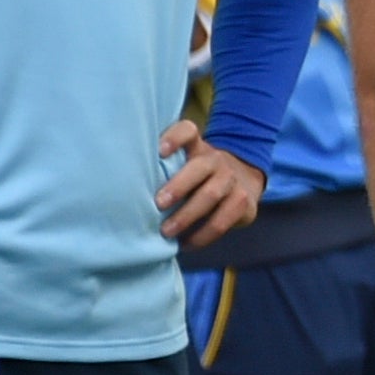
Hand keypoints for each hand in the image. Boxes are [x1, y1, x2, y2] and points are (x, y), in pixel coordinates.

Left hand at [157, 122, 263, 245]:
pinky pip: (221, 221)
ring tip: (166, 232)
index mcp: (197, 147)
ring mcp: (232, 180)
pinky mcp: (243, 203)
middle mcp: (216, 159)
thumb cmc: (200, 176)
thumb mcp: (187, 164)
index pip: (188, 131)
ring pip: (210, 195)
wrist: (245, 180)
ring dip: (186, 216)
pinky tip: (186, 243)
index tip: (159, 151)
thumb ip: (167, 169)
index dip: (175, 138)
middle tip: (158, 204)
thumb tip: (129, 191)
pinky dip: (201, 236)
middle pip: (199, 168)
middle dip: (178, 187)